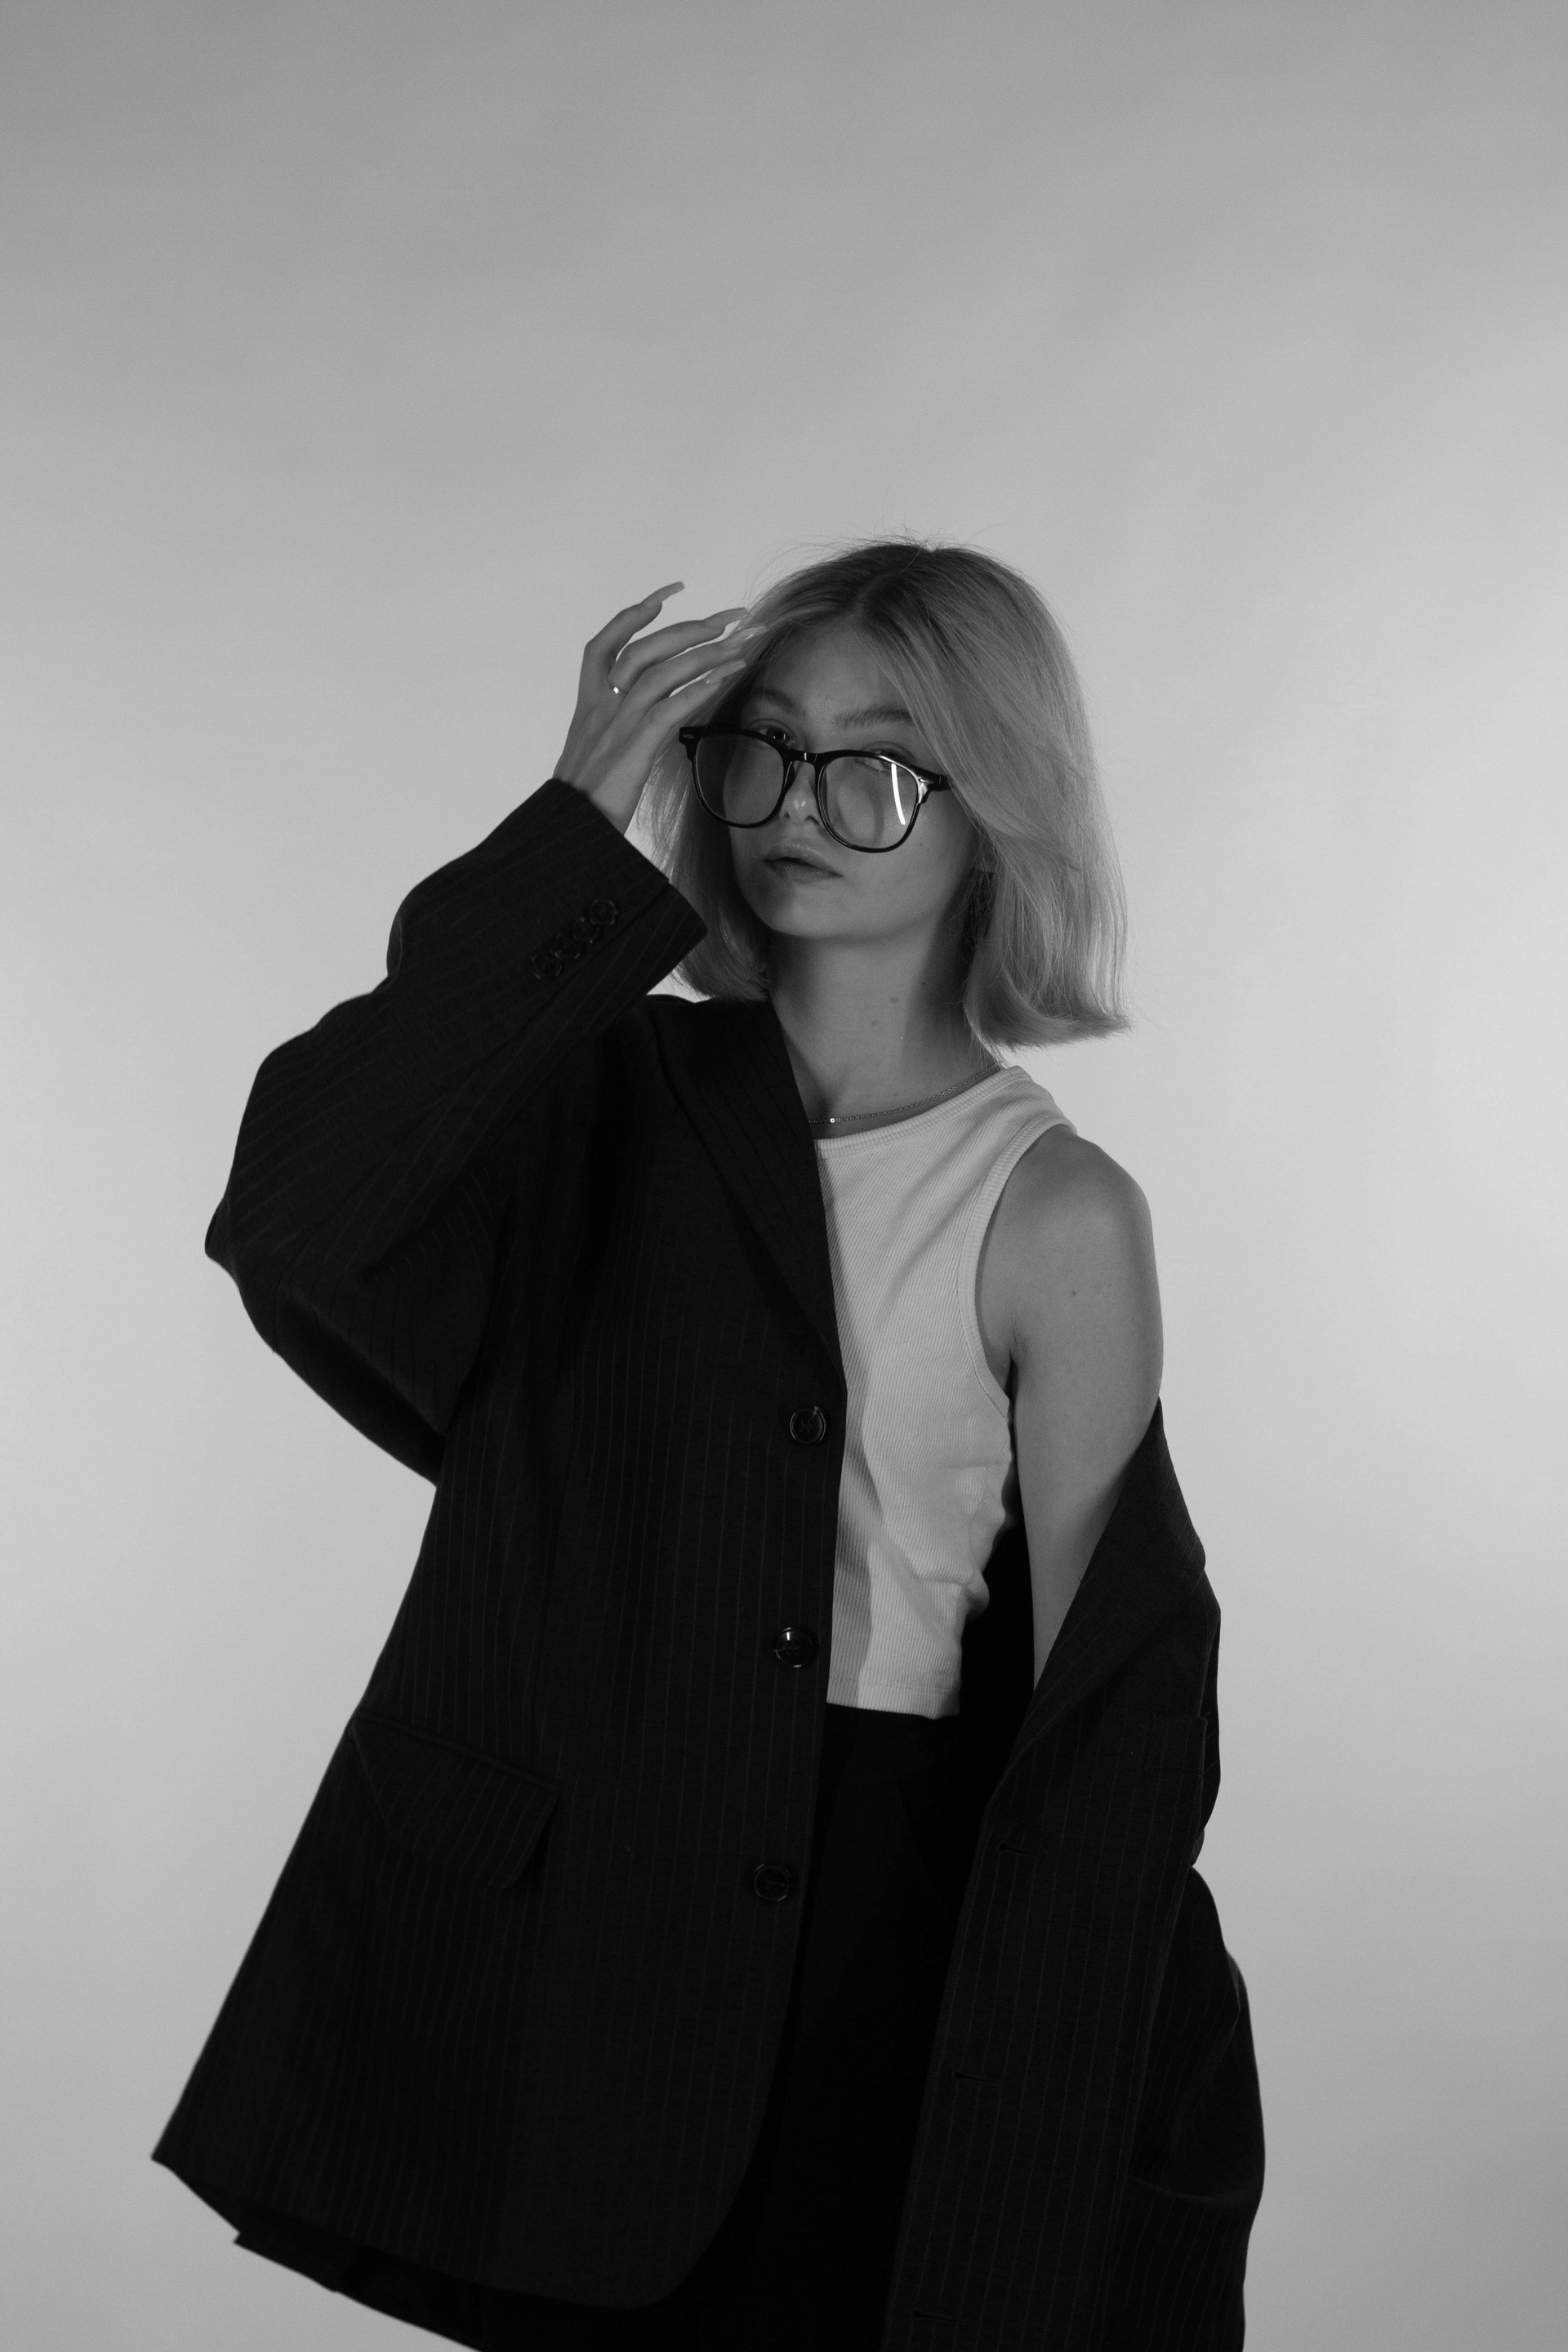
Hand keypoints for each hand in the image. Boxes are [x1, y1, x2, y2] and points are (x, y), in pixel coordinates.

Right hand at [554, 584, 757, 835]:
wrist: (565, 835)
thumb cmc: (583, 804)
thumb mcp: (595, 756)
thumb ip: (616, 731)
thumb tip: (651, 721)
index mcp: (589, 705)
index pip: (606, 642)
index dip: (635, 613)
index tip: (670, 593)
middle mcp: (601, 708)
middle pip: (645, 648)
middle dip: (693, 627)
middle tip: (734, 616)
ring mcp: (615, 728)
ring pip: (661, 673)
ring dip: (706, 654)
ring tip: (741, 645)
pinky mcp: (631, 752)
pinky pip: (666, 710)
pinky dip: (696, 690)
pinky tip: (724, 678)